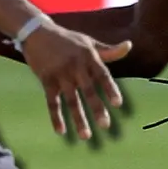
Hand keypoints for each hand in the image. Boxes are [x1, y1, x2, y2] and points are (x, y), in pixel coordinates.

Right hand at [20, 21, 131, 139]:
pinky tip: (61, 131)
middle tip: (105, 125)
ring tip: (86, 136)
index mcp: (88, 56)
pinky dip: (56, 117)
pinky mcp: (46, 80)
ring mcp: (60, 73)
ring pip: (71, 100)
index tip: (118, 104)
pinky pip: (52, 102)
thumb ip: (108, 50)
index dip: (110, 89)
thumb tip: (129, 46)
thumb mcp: (88, 42)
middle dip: (97, 108)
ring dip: (78, 118)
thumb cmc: (68, 39)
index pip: (102, 75)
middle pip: (88, 90)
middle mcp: (75, 66)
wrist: (37, 32)